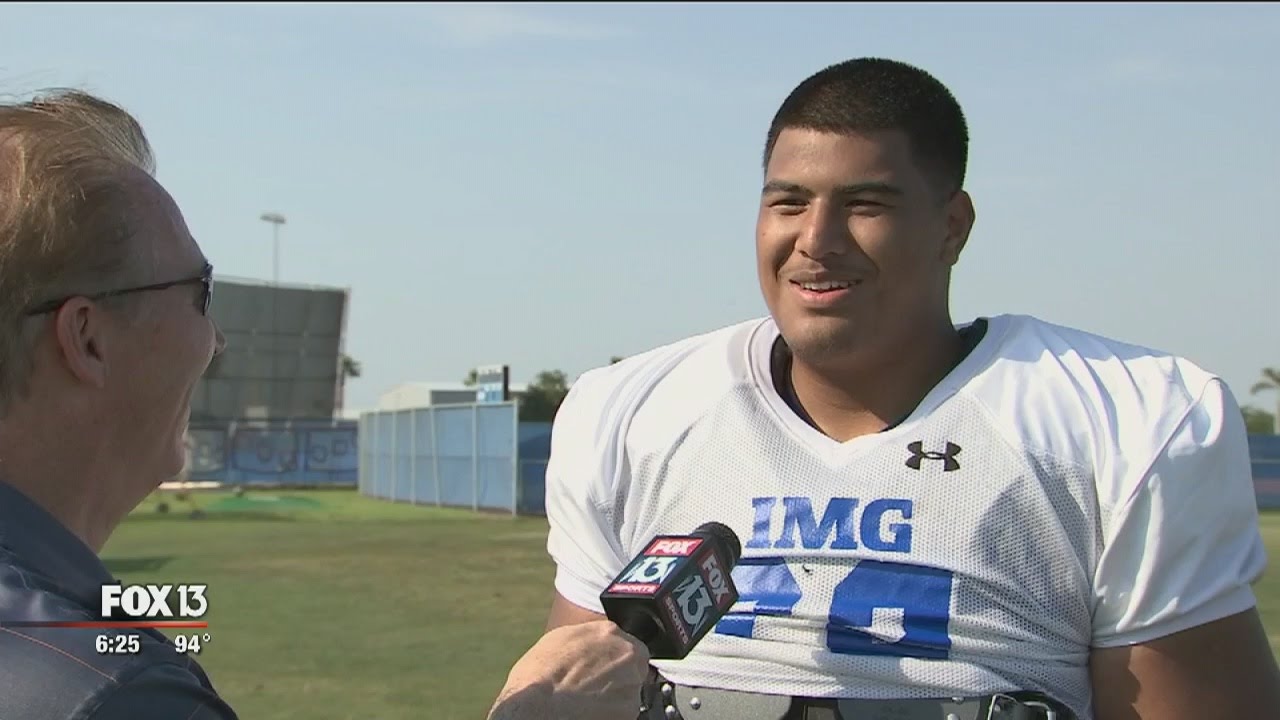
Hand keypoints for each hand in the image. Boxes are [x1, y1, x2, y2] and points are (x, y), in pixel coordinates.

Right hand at [489, 620, 650, 719]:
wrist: (536, 707)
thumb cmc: (537, 677)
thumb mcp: (558, 640)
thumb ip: (584, 638)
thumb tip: (589, 645)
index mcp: (607, 631)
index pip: (621, 641)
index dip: (609, 657)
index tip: (599, 668)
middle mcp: (626, 653)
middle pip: (632, 664)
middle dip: (618, 675)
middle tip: (594, 687)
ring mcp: (631, 681)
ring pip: (631, 688)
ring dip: (616, 694)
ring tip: (589, 702)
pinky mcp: (631, 709)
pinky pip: (626, 710)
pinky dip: (613, 713)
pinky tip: (592, 712)